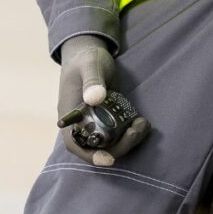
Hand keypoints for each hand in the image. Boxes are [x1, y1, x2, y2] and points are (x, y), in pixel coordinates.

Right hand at [58, 34, 150, 165]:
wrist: (89, 54)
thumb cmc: (86, 59)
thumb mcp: (89, 65)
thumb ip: (92, 79)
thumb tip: (95, 98)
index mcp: (70, 116)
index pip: (76, 144)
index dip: (91, 156)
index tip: (110, 159)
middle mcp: (82, 124)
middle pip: (98, 148)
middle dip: (120, 145)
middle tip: (137, 128)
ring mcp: (96, 123)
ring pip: (110, 143)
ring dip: (128, 139)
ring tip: (143, 123)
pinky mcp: (108, 119)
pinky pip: (118, 134)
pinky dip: (130, 132)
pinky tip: (141, 121)